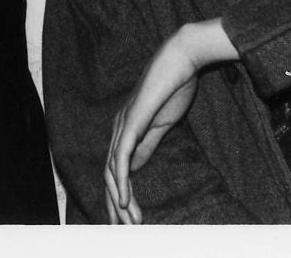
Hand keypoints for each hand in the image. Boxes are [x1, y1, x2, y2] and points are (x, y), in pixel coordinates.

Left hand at [105, 18, 237, 224]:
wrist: (182, 59)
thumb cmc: (174, 86)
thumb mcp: (161, 124)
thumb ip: (146, 144)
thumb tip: (134, 168)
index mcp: (126, 129)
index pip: (116, 169)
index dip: (120, 195)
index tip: (129, 218)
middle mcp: (118, 128)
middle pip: (108, 174)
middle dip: (115, 205)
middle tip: (124, 230)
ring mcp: (122, 124)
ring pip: (111, 170)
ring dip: (118, 199)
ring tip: (128, 222)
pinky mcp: (131, 121)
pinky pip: (121, 156)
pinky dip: (119, 179)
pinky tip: (123, 198)